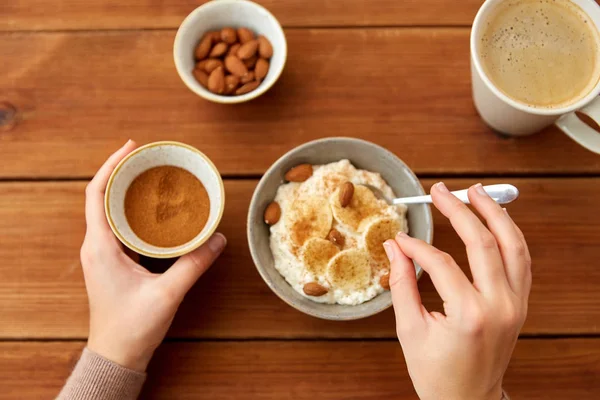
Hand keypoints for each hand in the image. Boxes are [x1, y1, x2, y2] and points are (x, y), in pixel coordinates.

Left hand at [80, 140, 226, 371]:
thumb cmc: (132, 327)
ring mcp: (102, 254)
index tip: (131, 147)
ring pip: (108, 211)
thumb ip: (194, 264)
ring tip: (150, 176)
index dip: (110, 165)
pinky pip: (117, 227)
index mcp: (100, 247)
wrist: (116, 356)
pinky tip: (153, 211)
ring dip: (125, 191)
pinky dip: (131, 211)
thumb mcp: (167, 293)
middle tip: (147, 157)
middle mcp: (96, 246)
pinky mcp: (111, 263)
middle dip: (121, 172)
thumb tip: (219, 239)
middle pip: (101, 196)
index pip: (96, 194)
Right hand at [384, 182, 530, 399]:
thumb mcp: (410, 330)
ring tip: (476, 191)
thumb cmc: (436, 373)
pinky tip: (495, 220)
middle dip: (460, 210)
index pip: (441, 263)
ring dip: (495, 214)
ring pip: (513, 245)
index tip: (400, 237)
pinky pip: (521, 260)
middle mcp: (500, 306)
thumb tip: (395, 247)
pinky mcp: (520, 304)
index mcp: (469, 315)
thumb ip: (403, 284)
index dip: (417, 246)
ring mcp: (516, 304)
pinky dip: (510, 235)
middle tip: (440, 190)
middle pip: (483, 243)